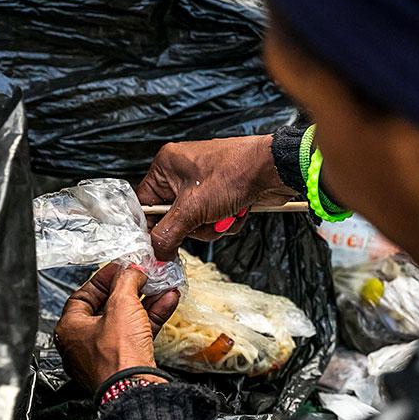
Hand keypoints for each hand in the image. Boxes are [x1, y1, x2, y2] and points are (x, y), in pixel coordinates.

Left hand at [56, 264, 181, 390]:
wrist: (135, 387)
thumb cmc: (117, 355)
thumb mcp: (121, 304)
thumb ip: (126, 282)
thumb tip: (131, 272)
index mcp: (70, 328)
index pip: (84, 294)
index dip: (105, 278)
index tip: (121, 269)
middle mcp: (84, 343)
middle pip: (108, 307)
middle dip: (130, 290)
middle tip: (143, 277)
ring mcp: (105, 354)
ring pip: (126, 320)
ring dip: (146, 302)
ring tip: (161, 287)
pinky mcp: (125, 362)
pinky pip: (138, 333)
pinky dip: (152, 317)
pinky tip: (166, 302)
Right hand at [136, 135, 296, 260]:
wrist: (274, 170)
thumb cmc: (235, 173)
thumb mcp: (193, 208)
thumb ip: (168, 233)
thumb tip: (156, 252)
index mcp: (166, 167)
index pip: (144, 204)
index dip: (151, 227)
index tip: (156, 246)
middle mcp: (183, 174)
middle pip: (173, 218)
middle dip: (194, 226)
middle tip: (205, 219)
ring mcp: (204, 186)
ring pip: (197, 224)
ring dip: (213, 225)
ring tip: (226, 212)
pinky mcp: (223, 196)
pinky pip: (215, 220)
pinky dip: (227, 221)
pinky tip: (238, 210)